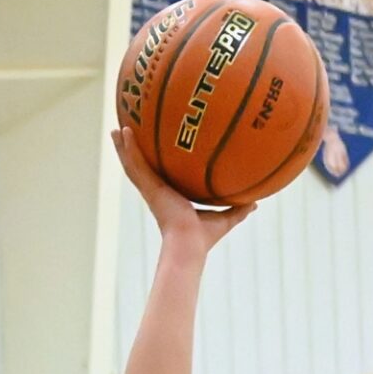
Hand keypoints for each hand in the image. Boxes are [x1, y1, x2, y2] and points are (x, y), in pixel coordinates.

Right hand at [110, 126, 254, 252]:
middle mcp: (157, 191)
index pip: (160, 177)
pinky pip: (135, 164)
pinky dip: (128, 148)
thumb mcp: (225, 218)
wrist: (189, 245)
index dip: (155, 165)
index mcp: (170, 197)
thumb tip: (256, 203)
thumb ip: (239, 209)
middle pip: (142, 167)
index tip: (153, 152)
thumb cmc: (204, 238)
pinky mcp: (148, 188)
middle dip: (133, 152)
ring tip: (115, 128)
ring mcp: (150, 189)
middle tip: (126, 134)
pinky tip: (123, 131)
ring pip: (132, 163)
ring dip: (123, 146)